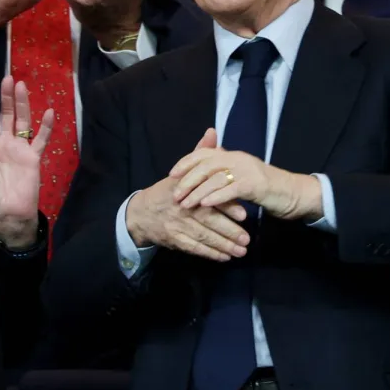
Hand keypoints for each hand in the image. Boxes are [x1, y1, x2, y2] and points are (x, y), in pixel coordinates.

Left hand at [0, 76, 54, 248]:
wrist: (10, 212)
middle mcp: (5, 142)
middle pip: (7, 115)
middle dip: (7, 98)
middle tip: (8, 79)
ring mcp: (20, 148)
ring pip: (23, 121)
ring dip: (22, 105)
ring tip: (22, 87)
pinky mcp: (33, 156)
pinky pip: (41, 139)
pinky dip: (46, 127)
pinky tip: (49, 112)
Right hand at [125, 129, 250, 261]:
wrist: (141, 213)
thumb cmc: (166, 192)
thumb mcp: (180, 171)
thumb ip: (199, 154)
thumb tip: (212, 132)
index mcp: (185, 190)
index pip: (207, 198)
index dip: (226, 207)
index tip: (244, 214)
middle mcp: (181, 209)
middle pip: (208, 221)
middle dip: (230, 231)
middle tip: (248, 238)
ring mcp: (177, 226)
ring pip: (204, 237)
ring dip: (224, 245)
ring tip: (242, 251)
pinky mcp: (174, 240)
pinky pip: (194, 248)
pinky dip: (210, 254)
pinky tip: (224, 257)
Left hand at [168, 129, 323, 221]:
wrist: (294, 193)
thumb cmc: (267, 187)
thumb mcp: (243, 176)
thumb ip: (225, 173)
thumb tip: (203, 174)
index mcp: (234, 155)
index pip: (204, 153)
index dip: (186, 162)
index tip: (172, 174)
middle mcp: (238, 158)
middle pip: (205, 165)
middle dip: (187, 179)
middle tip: (174, 193)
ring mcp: (247, 170)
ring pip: (215, 178)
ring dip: (197, 191)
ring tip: (184, 203)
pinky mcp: (255, 185)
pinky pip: (230, 189)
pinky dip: (215, 197)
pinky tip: (204, 205)